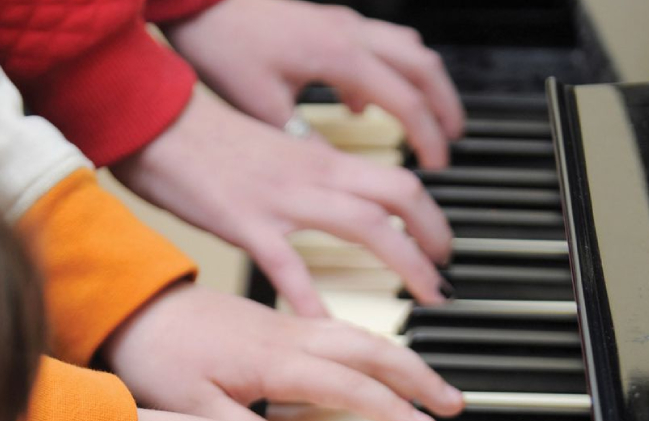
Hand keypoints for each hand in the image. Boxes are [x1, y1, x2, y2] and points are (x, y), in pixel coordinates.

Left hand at [104, 283, 464, 420]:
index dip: (391, 408)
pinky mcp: (278, 320)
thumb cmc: (159, 352)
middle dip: (418, 374)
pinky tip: (377, 356)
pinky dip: (373, 344)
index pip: (350, 385)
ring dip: (401, 356)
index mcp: (275, 358)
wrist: (135, 304)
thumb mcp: (195, 405)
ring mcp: (287, 323)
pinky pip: (342, 328)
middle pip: (371, 349)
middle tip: (453, 400)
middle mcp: (290, 335)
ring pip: (360, 335)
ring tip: (430, 380)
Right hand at [111, 89, 451, 316]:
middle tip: (445, 279)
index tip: (439, 244)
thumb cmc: (207, 137)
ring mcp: (284, 198)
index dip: (430, 214)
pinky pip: (288, 264)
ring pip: (367, 224)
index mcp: (320, 159)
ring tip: (425, 297)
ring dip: (406, 261)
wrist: (154, 117)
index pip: (397, 180)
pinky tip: (326, 327)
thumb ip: (308, 175)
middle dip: (434, 238)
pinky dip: (311, 297)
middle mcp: (314, 175)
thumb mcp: (272, 151)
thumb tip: (335, 195)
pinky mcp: (244, 221)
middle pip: (400, 198)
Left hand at [161, 0, 464, 168]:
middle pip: (423, 66)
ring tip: (426, 117)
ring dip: (423, 83)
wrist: (196, 0)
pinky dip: (388, 72)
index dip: (428, 138)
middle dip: (444, 105)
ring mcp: (341, 23)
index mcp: (341, 56)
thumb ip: (303, 141)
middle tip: (453, 139)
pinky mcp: (326, 21)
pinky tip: (363, 100)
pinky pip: (378, 43)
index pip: (406, 101)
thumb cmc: (222, 42)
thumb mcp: (262, 105)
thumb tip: (332, 175)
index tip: (436, 165)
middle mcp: (350, 34)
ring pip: (407, 48)